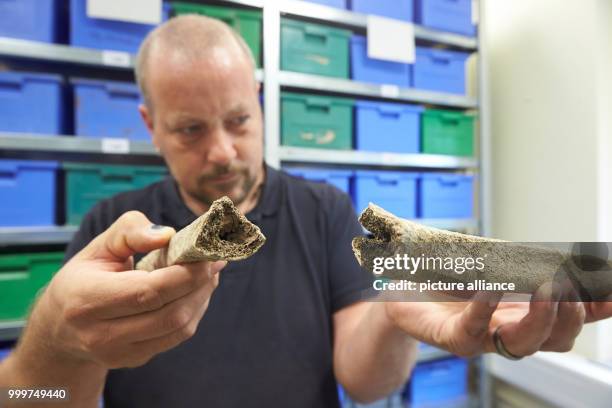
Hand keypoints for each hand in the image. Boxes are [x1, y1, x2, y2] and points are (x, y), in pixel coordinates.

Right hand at [33, 211, 224, 368]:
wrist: (61, 326)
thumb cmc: (85, 277)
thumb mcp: (99, 246)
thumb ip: (131, 231)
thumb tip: (167, 235)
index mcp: (87, 300)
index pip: (148, 291)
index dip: (185, 274)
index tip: (206, 253)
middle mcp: (100, 334)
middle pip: (170, 313)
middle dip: (200, 284)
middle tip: (215, 260)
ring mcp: (119, 353)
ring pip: (179, 328)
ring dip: (202, 297)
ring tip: (210, 272)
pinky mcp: (135, 359)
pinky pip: (177, 336)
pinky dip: (194, 310)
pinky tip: (196, 290)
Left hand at [385, 282, 587, 357]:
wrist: (402, 294)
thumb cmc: (448, 279)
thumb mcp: (489, 265)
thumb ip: (520, 262)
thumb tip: (559, 250)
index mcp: (525, 314)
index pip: (571, 317)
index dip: (597, 309)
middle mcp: (510, 330)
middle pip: (557, 338)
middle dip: (572, 315)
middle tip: (570, 286)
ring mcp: (483, 338)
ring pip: (524, 344)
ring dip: (541, 319)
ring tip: (547, 289)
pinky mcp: (452, 338)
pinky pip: (472, 328)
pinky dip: (485, 307)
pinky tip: (491, 287)